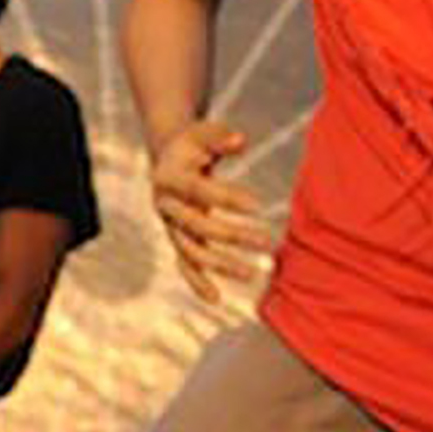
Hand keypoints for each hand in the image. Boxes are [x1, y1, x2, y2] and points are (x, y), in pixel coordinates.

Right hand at [149, 120, 271, 309]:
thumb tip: (241, 141)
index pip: (199, 191)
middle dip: (233, 236)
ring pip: (192, 251)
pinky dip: (197, 283)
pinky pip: (184, 265)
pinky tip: (216, 299)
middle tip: (267, 242)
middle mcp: (165, 206)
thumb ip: (220, 137)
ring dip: (220, 265)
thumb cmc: (191, 145)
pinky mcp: (176, 240)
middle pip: (198, 226)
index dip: (227, 199)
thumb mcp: (201, 132)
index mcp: (168, 178)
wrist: (168, 160)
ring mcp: (169, 227)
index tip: (257, 206)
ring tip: (251, 274)